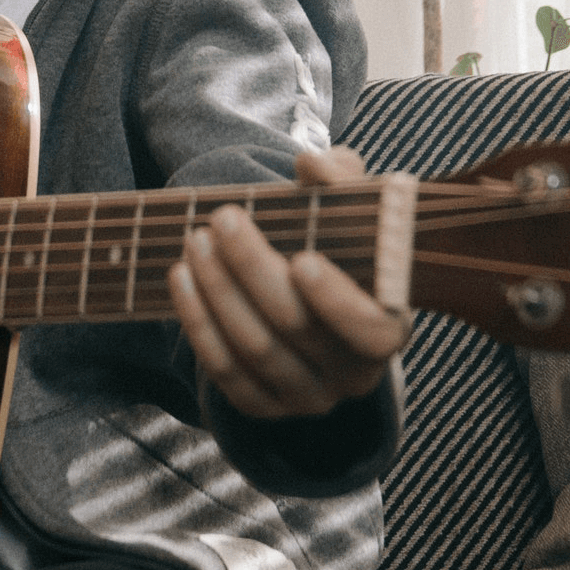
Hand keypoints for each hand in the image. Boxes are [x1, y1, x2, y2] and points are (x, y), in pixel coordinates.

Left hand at [168, 145, 412, 418]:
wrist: (310, 298)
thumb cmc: (337, 247)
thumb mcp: (349, 210)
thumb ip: (339, 180)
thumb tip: (312, 162)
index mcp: (389, 328)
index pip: (371, 330)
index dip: (337, 301)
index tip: (302, 259)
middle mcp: (353, 375)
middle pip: (297, 329)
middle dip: (253, 269)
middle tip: (223, 218)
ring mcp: (307, 397)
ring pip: (255, 350)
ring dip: (218, 291)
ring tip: (195, 239)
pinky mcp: (264, 406)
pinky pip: (225, 371)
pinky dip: (198, 323)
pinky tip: (181, 277)